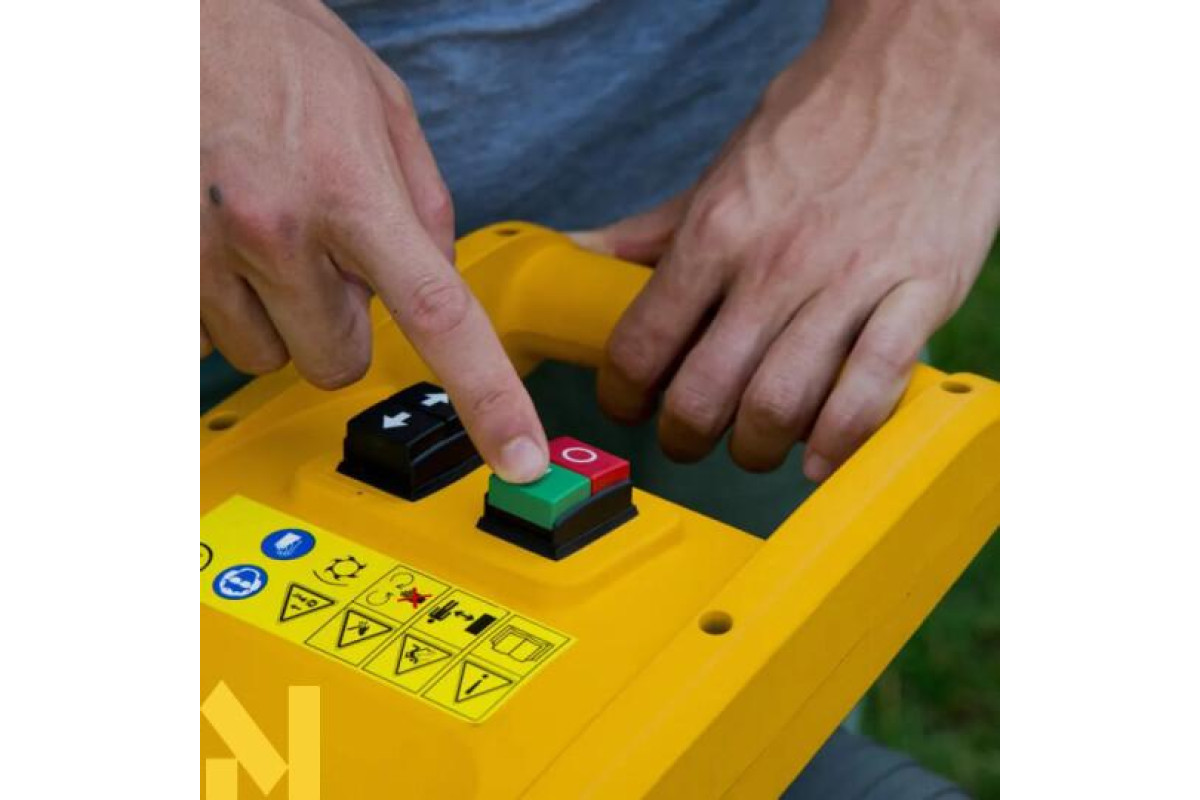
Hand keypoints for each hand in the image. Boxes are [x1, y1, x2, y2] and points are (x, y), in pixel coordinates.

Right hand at [201, 0, 547, 481]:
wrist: (176, 12)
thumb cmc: (277, 49)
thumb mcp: (381, 111)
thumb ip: (423, 207)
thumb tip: (439, 279)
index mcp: (352, 193)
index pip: (439, 318)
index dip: (488, 398)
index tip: (517, 455)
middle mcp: (275, 231)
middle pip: (336, 362)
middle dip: (341, 326)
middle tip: (325, 259)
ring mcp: (203, 253)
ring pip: (266, 355)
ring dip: (277, 315)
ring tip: (266, 234)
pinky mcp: (153, 266)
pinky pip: (204, 334)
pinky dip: (223, 303)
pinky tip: (223, 238)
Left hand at [573, 1, 997, 481]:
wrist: (933, 61)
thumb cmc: (827, 116)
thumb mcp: (727, 166)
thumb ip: (659, 226)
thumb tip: (585, 253)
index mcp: (720, 227)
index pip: (644, 341)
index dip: (623, 392)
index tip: (628, 404)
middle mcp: (778, 261)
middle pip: (706, 392)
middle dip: (684, 435)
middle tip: (687, 436)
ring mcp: (853, 280)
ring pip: (781, 404)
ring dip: (755, 447)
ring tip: (752, 444)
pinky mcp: (921, 292)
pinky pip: (872, 389)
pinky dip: (839, 439)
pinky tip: (819, 454)